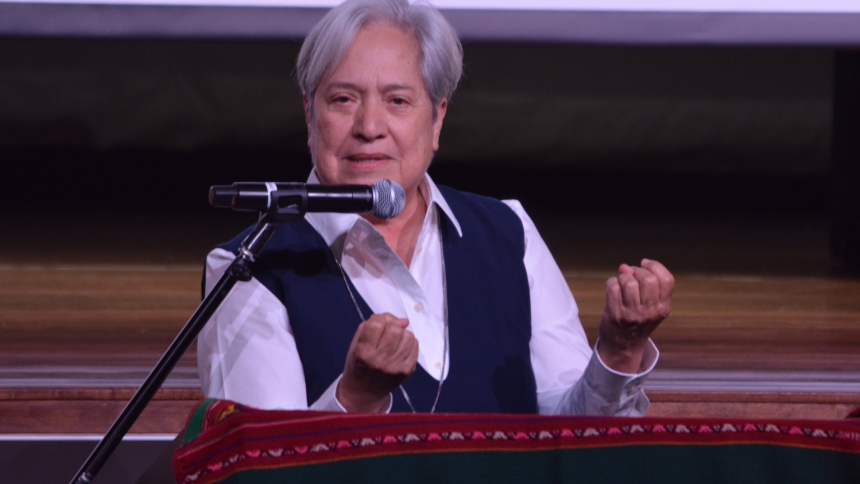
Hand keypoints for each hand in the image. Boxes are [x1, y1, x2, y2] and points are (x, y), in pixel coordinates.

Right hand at [337, 313, 418, 412]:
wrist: (364, 391)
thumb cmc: (359, 362)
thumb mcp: (358, 341)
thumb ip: (375, 323)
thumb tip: (404, 321)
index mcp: (362, 352)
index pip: (376, 323)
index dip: (378, 319)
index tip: (375, 326)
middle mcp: (379, 360)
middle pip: (395, 329)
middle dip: (391, 326)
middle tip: (386, 334)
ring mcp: (395, 366)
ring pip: (408, 336)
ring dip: (402, 334)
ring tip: (394, 342)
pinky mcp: (407, 370)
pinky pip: (415, 345)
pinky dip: (409, 342)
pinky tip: (400, 348)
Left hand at [597, 258, 673, 373]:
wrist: (624, 346)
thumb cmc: (637, 320)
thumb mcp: (651, 306)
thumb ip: (643, 284)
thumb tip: (626, 266)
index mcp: (663, 307)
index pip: (667, 279)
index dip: (655, 266)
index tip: (645, 264)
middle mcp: (650, 312)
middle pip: (647, 278)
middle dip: (636, 270)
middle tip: (631, 275)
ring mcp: (633, 314)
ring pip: (629, 282)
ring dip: (623, 277)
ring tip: (622, 283)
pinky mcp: (616, 314)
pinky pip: (613, 287)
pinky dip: (611, 282)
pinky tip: (613, 288)